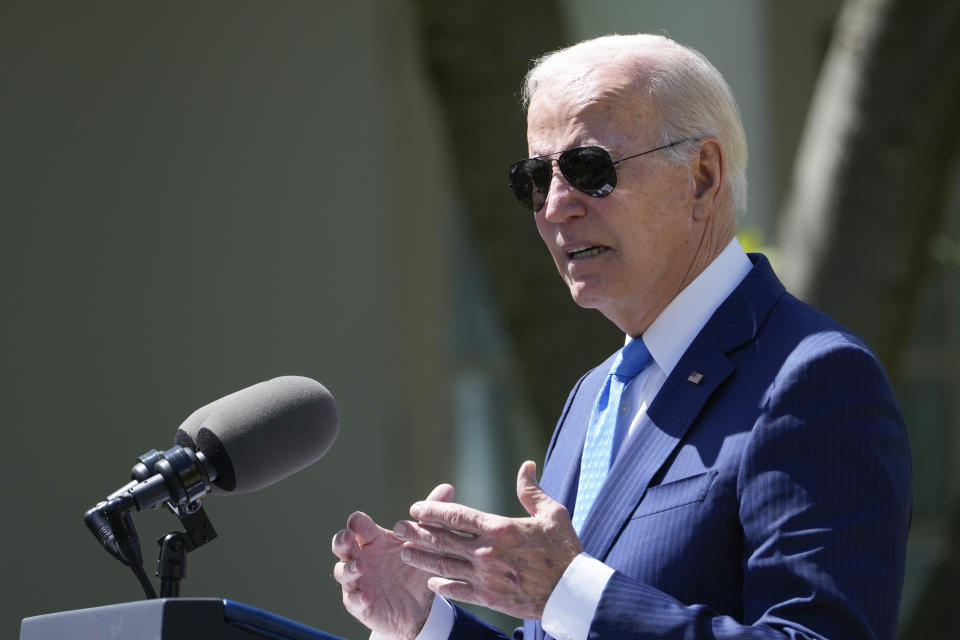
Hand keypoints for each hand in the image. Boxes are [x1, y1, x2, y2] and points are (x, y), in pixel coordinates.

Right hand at [332, 483, 455, 639]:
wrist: (420, 607)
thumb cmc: (415, 569)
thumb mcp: (426, 544)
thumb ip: (431, 519)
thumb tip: (448, 487)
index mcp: (374, 540)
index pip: (359, 526)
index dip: (357, 523)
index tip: (358, 521)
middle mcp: (361, 557)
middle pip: (341, 544)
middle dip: (341, 540)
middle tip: (348, 538)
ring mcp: (357, 581)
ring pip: (342, 572)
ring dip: (348, 568)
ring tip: (360, 567)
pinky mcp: (360, 604)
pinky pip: (354, 600)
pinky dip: (358, 597)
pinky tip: (366, 596)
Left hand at [393, 461, 582, 618]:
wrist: (572, 593)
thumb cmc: (563, 550)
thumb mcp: (552, 514)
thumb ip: (531, 490)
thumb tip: (526, 465)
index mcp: (499, 528)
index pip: (456, 516)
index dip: (433, 510)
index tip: (417, 508)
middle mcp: (487, 552)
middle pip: (443, 540)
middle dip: (417, 532)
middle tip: (398, 527)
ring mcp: (486, 577)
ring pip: (444, 566)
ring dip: (422, 558)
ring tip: (405, 552)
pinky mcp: (489, 598)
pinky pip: (458, 591)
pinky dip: (442, 586)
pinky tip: (431, 581)